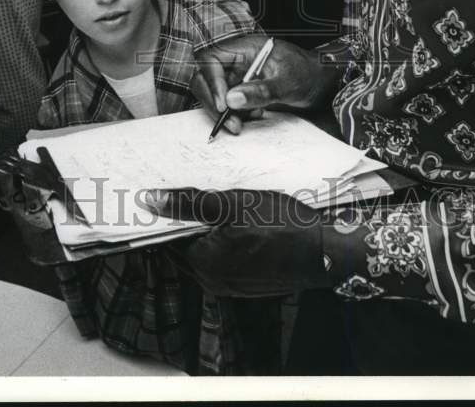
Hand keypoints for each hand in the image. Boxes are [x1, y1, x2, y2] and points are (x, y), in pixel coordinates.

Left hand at [149, 188, 326, 297]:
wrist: (325, 251)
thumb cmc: (280, 225)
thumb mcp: (232, 204)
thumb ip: (189, 203)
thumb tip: (149, 200)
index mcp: (203, 263)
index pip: (167, 237)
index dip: (163, 212)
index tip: (162, 190)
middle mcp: (213, 281)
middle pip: (184, 245)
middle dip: (182, 219)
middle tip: (184, 189)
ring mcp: (232, 284)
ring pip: (204, 251)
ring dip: (203, 228)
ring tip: (211, 199)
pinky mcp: (248, 282)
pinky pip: (223, 259)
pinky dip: (221, 240)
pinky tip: (232, 219)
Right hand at [192, 34, 336, 135]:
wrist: (320, 82)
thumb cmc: (307, 74)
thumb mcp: (287, 83)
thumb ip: (260, 91)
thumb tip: (231, 100)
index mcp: (244, 48)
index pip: (211, 59)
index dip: (211, 82)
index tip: (224, 106)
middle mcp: (236, 59)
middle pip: (205, 77)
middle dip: (213, 103)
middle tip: (231, 124)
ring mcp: (236, 74)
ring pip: (213, 93)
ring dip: (223, 112)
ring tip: (244, 122)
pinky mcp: (240, 88)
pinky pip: (226, 102)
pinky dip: (233, 114)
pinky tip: (252, 117)